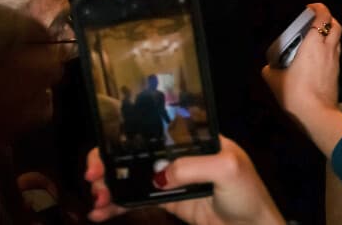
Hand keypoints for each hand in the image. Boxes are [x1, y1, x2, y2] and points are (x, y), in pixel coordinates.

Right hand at [85, 138, 283, 224]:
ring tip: (96, 200)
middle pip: (135, 151)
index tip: (107, 149)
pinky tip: (101, 213)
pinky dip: (117, 205)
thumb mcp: (228, 169)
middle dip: (109, 161)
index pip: (153, 128)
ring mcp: (171, 178)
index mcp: (193, 137)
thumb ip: (193, 166)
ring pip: (131, 176)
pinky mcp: (168, 201)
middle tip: (93, 177)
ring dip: (109, 185)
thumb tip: (160, 174)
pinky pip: (136, 199)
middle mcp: (178, 153)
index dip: (126, 135)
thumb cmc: (248, 193)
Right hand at [262, 3, 341, 121]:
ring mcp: (335, 61)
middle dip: (328, 18)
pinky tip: (318, 57)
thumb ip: (270, 70)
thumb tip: (268, 68)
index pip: (323, 17)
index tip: (311, 7)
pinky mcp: (337, 73)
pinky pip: (336, 54)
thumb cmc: (298, 95)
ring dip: (330, 34)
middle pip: (335, 25)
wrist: (317, 115)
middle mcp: (328, 49)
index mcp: (313, 45)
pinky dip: (330, 49)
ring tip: (316, 38)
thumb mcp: (275, 81)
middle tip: (315, 20)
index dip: (319, 8)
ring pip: (338, 39)